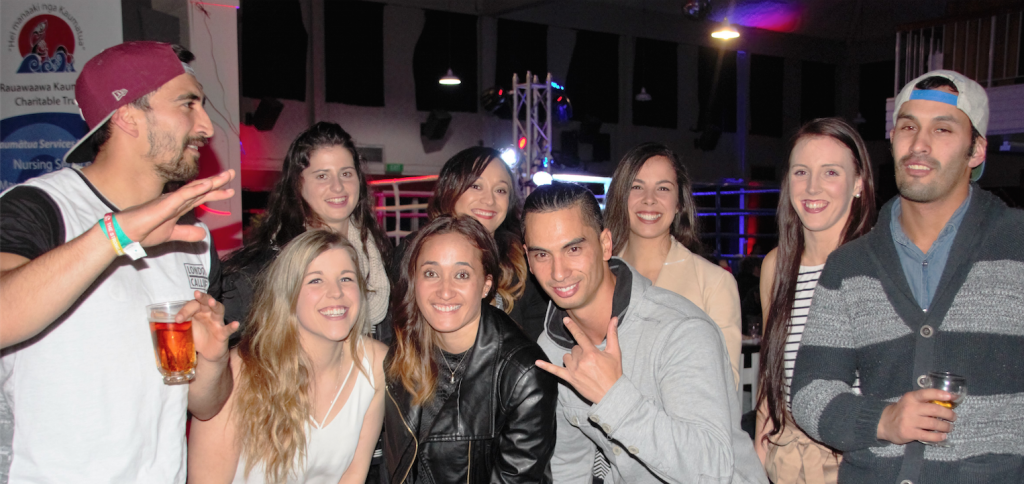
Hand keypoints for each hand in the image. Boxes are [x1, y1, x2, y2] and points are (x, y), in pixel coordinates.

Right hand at [116, 170, 234, 246]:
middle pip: (200, 189)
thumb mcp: (171, 234)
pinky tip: (207, 185)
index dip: (215, 193)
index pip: (200, 198)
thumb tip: (204, 235)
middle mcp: (176, 201)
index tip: (229, 191)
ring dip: (211, 182)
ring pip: (194, 189)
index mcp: (178, 208)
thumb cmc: (143, 232)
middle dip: (217, 182)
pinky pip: (183, 195)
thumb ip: (187, 233)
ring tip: (226, 176)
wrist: (126, 234)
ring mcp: (170, 201)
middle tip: (232, 174)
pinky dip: (196, 189)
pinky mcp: (164, 204)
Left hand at [177, 290, 238, 363]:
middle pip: (207, 302)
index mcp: (199, 311)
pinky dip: (232, 326)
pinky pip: (228, 329)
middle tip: (197, 294)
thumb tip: (162, 322)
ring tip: (212, 302)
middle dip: (202, 298)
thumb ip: (180, 323)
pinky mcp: (223, 334)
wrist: (208, 353)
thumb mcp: (187, 329)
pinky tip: (235, 324)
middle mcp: (208, 314)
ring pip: (218, 310)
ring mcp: (217, 323)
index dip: (185, 310)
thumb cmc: (198, 337)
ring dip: (215, 305)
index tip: (177, 320)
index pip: (193, 305)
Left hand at [535, 316, 621, 403]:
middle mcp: (581, 361)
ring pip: (566, 357)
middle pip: (574, 349)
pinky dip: (546, 366)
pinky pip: (555, 371)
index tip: (565, 320)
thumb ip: (612, 334)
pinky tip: (537, 362)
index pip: (580, 336)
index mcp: (591, 353)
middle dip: (581, 351)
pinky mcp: (570, 379)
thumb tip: (614, 318)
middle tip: (590, 360)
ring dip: (572, 358)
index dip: (572, 327)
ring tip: (583, 365)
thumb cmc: (614, 373)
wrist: (611, 393)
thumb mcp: (615, 353)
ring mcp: (574, 370)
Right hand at [876, 388, 956, 444]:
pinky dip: (938, 437)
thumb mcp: (909, 401)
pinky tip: (943, 436)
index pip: (926, 393)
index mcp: (911, 398)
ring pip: (934, 424)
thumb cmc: (902, 411)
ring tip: (949, 427)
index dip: (940, 394)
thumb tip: (946, 402)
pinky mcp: (910, 433)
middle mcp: (910, 408)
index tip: (952, 397)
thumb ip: (923, 401)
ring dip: (946, 426)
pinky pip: (928, 436)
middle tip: (953, 417)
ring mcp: (910, 421)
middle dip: (948, 414)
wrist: (885, 424)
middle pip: (935, 410)